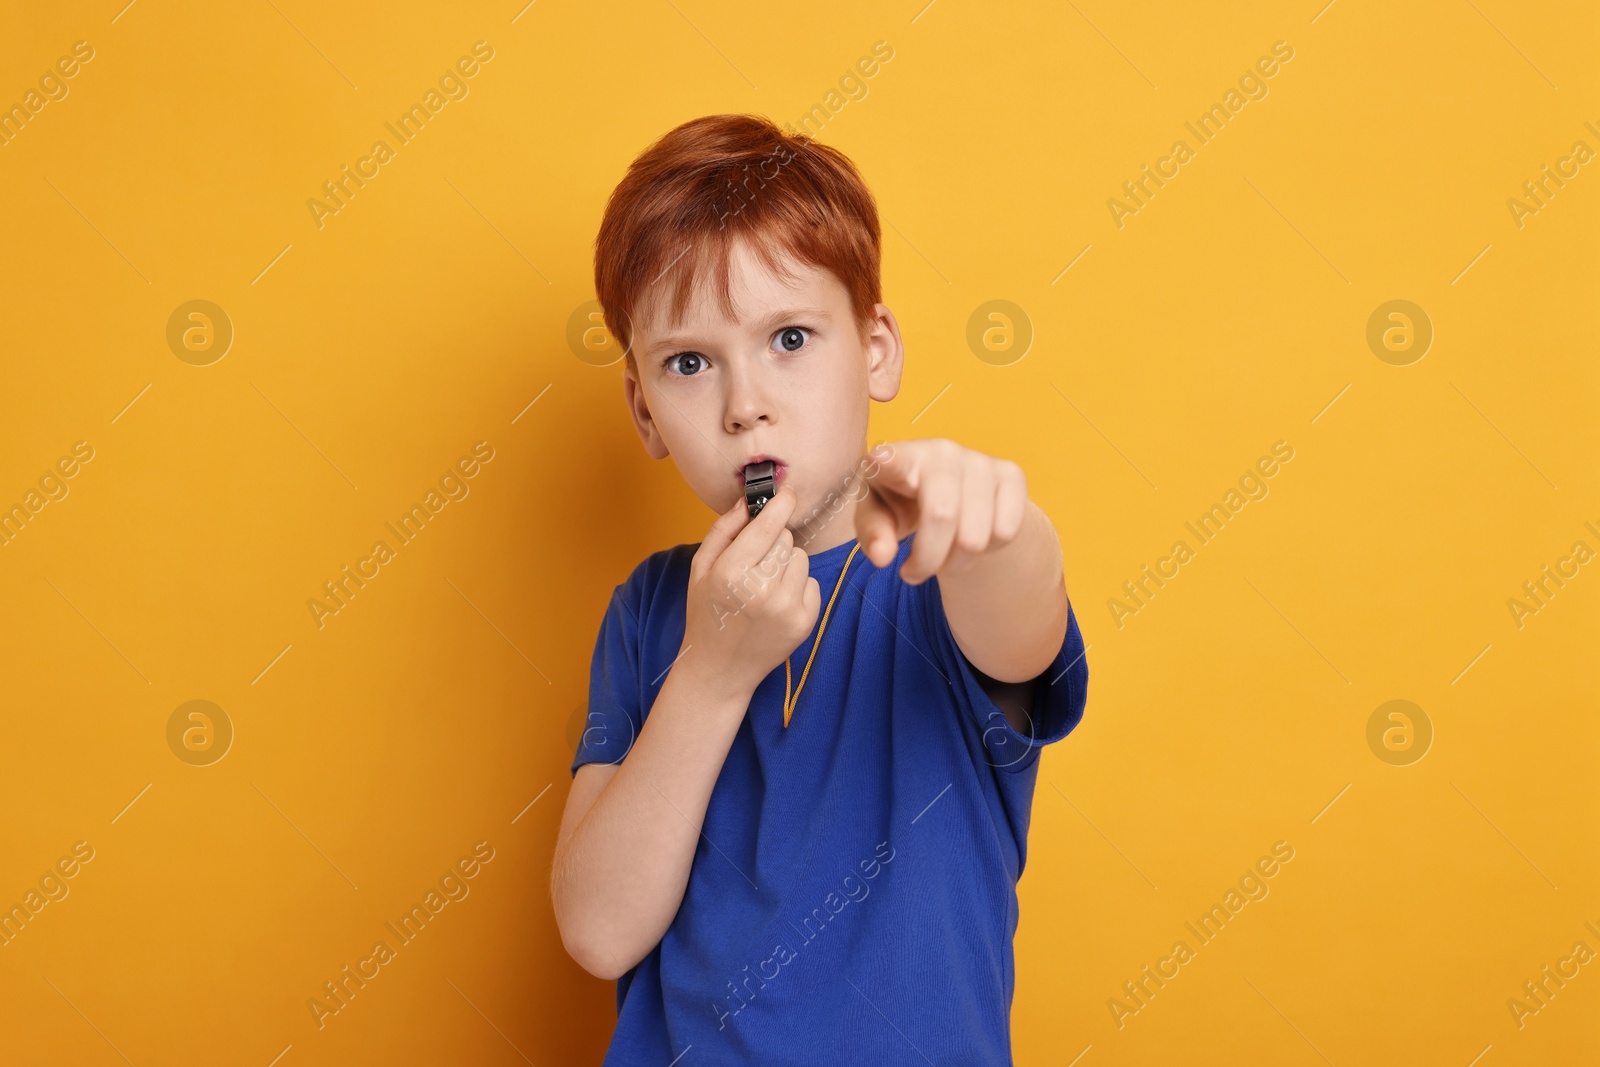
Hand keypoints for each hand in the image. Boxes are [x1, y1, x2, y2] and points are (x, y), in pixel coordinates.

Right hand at [680, 485, 821, 695]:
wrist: (719, 669)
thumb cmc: (706, 613)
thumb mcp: (701, 569)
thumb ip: (724, 530)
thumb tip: (748, 500)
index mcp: (732, 573)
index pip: (768, 525)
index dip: (780, 504)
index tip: (788, 492)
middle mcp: (762, 590)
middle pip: (787, 539)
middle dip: (773, 543)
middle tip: (754, 564)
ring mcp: (787, 608)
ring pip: (801, 559)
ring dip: (786, 565)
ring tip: (764, 586)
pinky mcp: (805, 623)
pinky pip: (812, 583)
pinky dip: (797, 588)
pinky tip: (776, 603)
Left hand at [855, 439, 1028, 584]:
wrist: (950, 494)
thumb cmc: (901, 503)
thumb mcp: (877, 518)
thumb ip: (872, 535)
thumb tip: (883, 556)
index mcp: (899, 458)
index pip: (893, 459)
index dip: (887, 461)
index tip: (878, 460)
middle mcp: (942, 452)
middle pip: (942, 516)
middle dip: (927, 561)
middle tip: (912, 575)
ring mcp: (980, 460)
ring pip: (975, 536)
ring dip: (955, 564)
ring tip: (941, 559)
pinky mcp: (1012, 474)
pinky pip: (1006, 532)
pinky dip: (987, 552)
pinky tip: (969, 540)